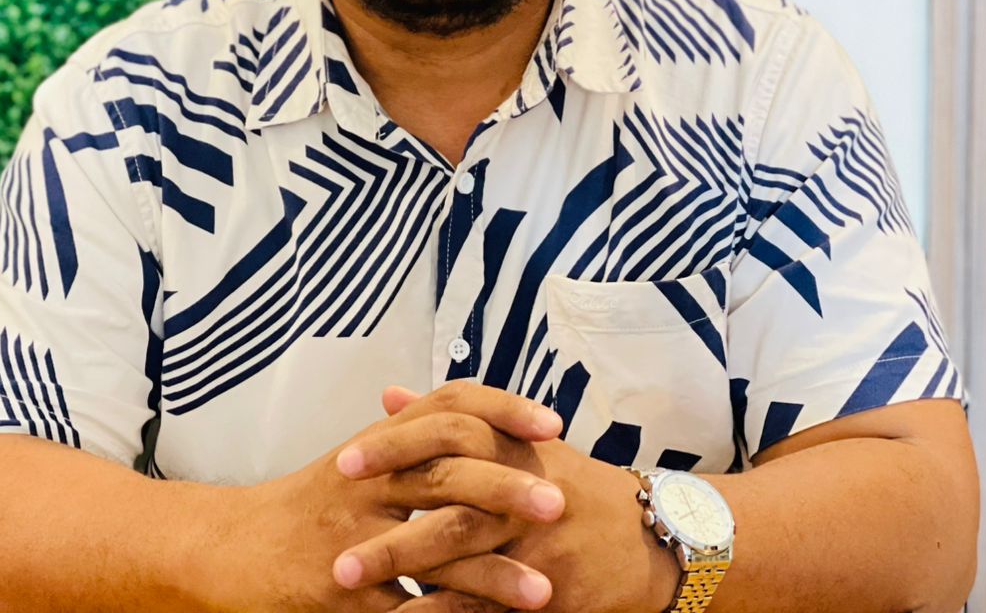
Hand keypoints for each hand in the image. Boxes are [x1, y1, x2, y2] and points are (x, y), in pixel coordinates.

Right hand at [240, 381, 567, 611]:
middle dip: (508, 488)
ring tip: (543, 592)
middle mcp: (367, 480)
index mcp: (379, 444)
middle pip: (447, 471)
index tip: (553, 424)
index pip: (448, 406)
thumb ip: (410, 435)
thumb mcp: (358, 460)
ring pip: (433, 548)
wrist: (232, 549)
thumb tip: (470, 411)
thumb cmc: (306, 505)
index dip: (503, 409)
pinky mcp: (341, 592)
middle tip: (560, 504)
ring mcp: (353, 536)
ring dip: (493, 573)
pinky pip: (405, 609)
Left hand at [344, 387, 680, 612]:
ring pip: (461, 548)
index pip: (446, 435)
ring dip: (401, 565)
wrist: (653, 537)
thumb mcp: (519, 443)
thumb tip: (389, 395)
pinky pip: (488, 600)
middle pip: (446, 496)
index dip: (394, 449)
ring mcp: (535, 539)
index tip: (344, 463)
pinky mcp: (549, 585)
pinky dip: (444, 610)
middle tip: (332, 542)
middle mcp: (521, 488)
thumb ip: (449, 419)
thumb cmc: (574, 486)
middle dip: (387, 522)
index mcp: (510, 446)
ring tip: (347, 581)